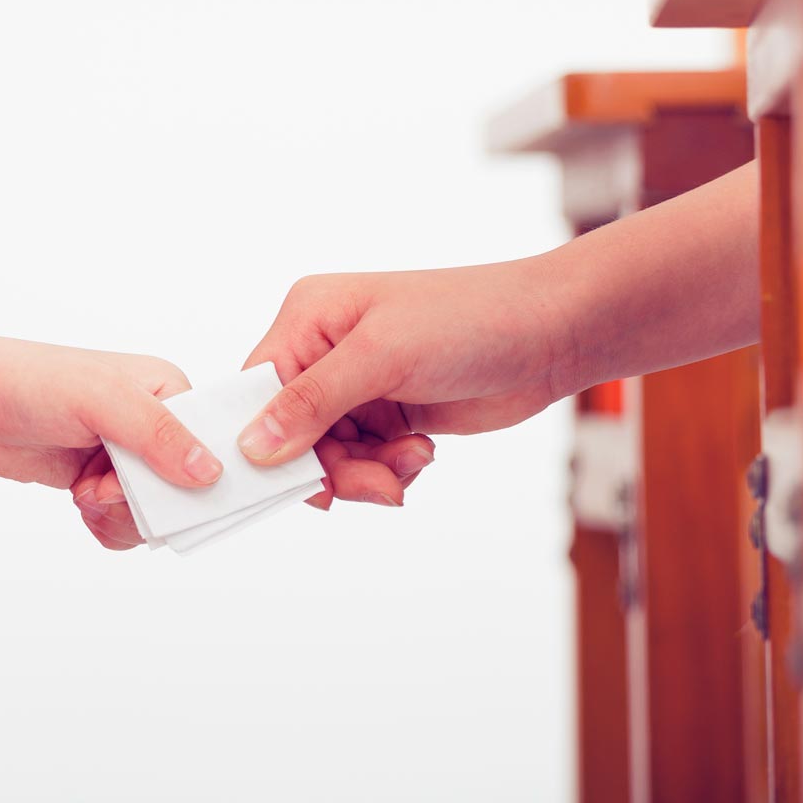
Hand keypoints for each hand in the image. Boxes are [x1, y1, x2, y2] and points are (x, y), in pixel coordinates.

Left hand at [0, 335, 213, 514]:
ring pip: (155, 512)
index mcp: (168, 388)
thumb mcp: (99, 399)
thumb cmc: (28, 381)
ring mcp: (125, 454)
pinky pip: (127, 522)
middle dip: (144, 502)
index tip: (153, 488)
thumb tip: (210, 471)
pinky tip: (81, 503)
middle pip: (184, 489)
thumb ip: (157, 434)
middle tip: (101, 489)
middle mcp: (153, 421)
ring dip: (121, 515)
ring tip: (85, 492)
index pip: (211, 443)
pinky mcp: (99, 479)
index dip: (191, 477)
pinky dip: (107, 524)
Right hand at [235, 258, 579, 471]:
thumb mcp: (382, 358)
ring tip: (411, 462)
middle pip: (291, 435)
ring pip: (329, 456)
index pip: (256, 389)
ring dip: (367, 472)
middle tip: (376, 485)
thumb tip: (251, 446)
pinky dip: (390, 469)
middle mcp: (326, 350)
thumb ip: (312, 402)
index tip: (293, 483)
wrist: (550, 333)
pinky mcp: (390, 413)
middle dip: (332, 467)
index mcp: (309, 317)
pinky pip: (365, 461)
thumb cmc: (469, 320)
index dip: (264, 440)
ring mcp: (359, 384)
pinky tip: (423, 452)